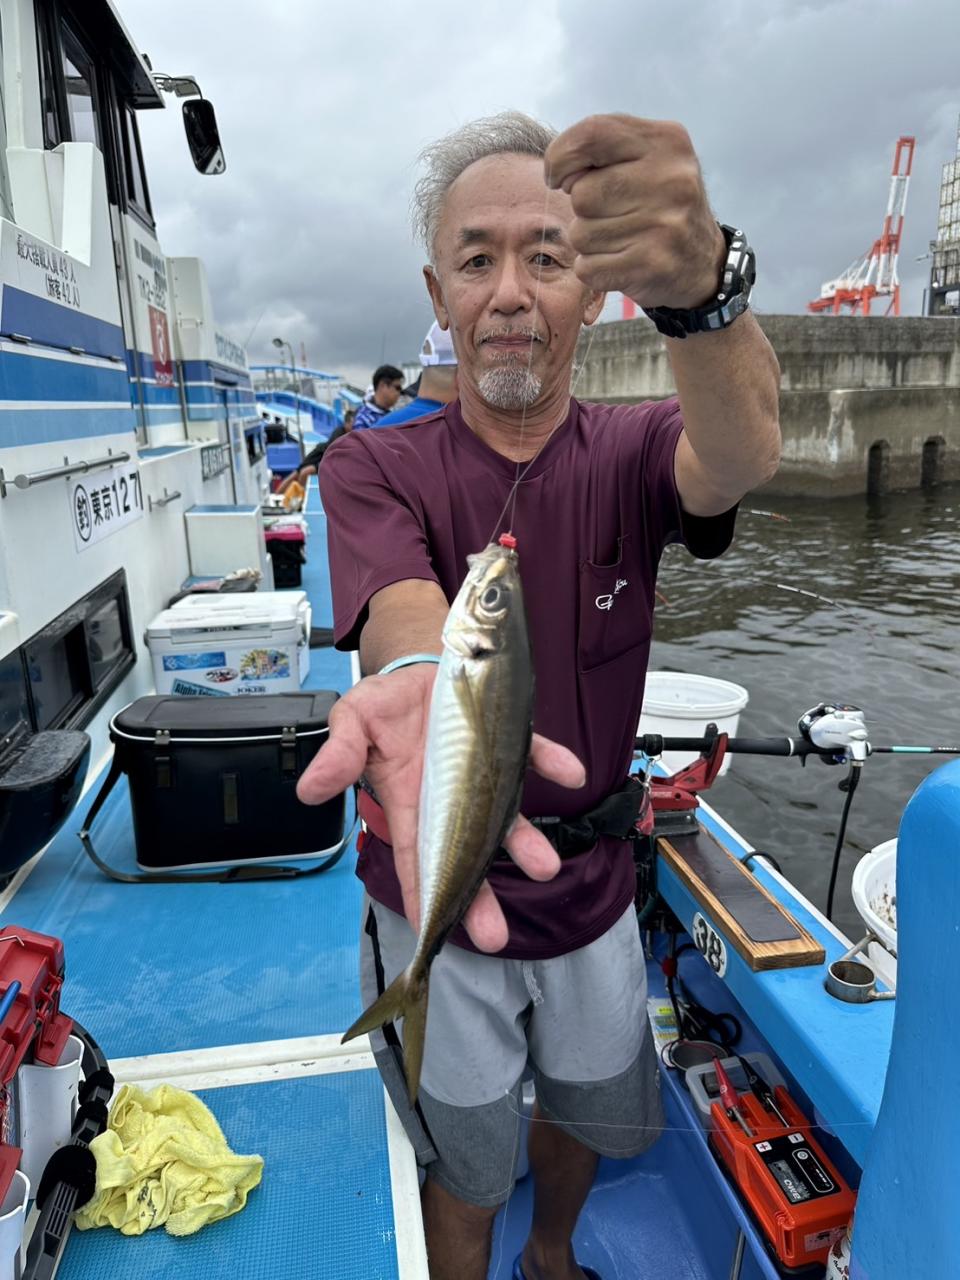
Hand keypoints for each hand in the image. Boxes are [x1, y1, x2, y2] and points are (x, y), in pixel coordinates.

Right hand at [296, 666, 585, 952]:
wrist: (420, 668)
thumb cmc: (385, 705)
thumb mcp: (353, 721)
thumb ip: (339, 754)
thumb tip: (309, 790)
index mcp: (411, 803)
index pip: (416, 859)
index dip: (423, 896)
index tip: (432, 937)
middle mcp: (453, 799)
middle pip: (467, 855)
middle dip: (479, 896)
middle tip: (494, 936)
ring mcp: (485, 773)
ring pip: (507, 816)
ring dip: (526, 843)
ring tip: (545, 868)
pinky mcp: (509, 740)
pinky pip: (537, 755)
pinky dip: (555, 764)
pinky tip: (572, 775)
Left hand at [544, 114, 726, 309]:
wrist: (702, 262)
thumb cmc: (658, 205)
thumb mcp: (645, 160)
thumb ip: (601, 152)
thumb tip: (560, 176)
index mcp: (666, 141)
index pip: (592, 132)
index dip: (561, 156)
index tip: (559, 177)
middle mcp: (671, 178)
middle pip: (581, 194)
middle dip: (582, 209)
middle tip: (610, 215)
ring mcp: (664, 224)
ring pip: (581, 234)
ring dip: (589, 242)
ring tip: (621, 238)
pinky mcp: (652, 264)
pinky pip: (588, 267)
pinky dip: (594, 269)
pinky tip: (620, 263)